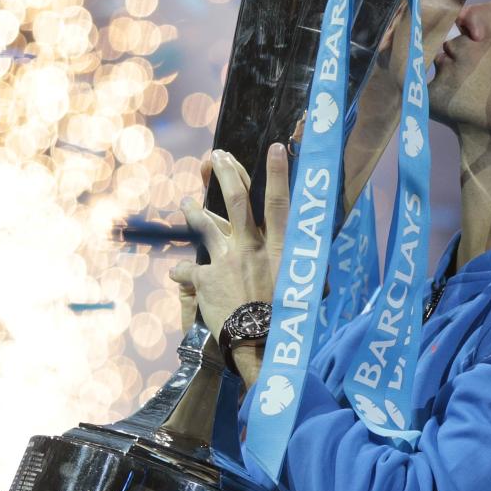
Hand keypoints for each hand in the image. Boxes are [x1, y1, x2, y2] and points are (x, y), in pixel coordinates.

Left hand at [168, 144, 290, 337]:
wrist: (262, 342)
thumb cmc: (289, 316)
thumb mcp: (306, 285)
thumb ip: (302, 264)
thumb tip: (315, 254)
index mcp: (278, 247)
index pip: (278, 202)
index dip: (278, 174)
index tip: (275, 148)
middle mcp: (250, 247)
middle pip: (236, 201)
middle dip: (226, 174)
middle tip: (217, 156)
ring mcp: (225, 261)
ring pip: (204, 226)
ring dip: (193, 212)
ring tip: (185, 202)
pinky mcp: (205, 280)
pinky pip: (188, 271)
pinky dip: (182, 273)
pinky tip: (176, 273)